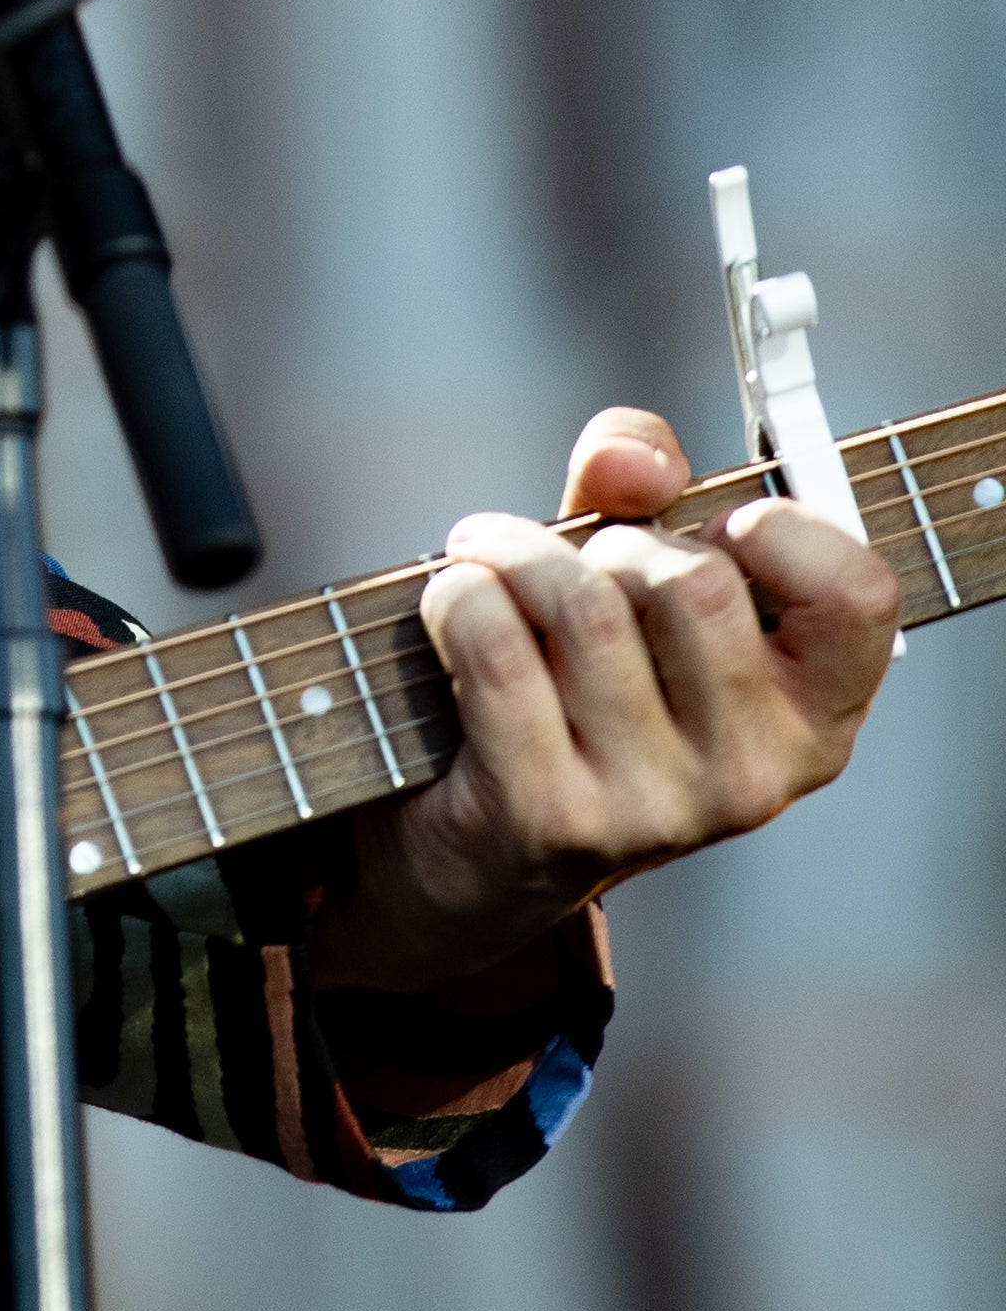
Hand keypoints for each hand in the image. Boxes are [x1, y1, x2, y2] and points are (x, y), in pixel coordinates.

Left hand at [311, 406, 898, 994]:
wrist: (484, 847)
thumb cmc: (579, 679)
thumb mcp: (635, 568)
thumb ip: (647, 480)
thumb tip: (631, 463)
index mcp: (812, 716)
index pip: (860, 596)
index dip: (784, 530)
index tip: (721, 525)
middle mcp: (754, 777)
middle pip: (694, 583)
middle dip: (611, 539)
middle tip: (572, 557)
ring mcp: (657, 809)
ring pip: (583, 603)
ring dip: (511, 553)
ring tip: (487, 562)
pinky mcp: (551, 817)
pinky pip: (496, 647)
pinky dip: (456, 596)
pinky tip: (451, 604)